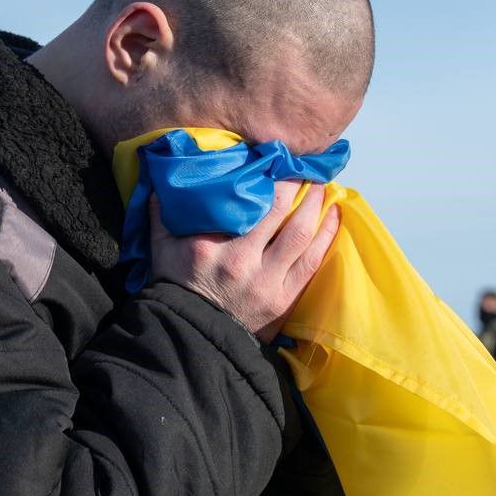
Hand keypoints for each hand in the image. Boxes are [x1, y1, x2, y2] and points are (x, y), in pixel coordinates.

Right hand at [149, 181, 339, 342]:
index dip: (267, 177)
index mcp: (212, 247)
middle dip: (297, 185)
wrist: (193, 336)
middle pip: (280, 212)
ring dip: (316, 206)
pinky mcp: (284, 299)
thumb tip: (161, 180)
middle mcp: (242, 262)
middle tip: (305, 167)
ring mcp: (267, 282)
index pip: (246, 203)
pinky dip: (327, 235)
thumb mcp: (162, 249)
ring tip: (323, 186)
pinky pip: (312, 262)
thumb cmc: (178, 287)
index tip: (276, 158)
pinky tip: (334, 216)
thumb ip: (162, 214)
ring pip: (302, 235)